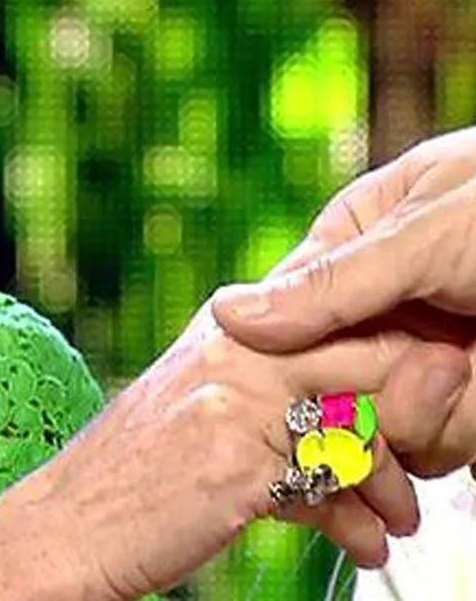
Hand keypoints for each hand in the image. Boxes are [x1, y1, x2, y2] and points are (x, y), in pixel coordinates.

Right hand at [6, 301, 468, 599]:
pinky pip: (336, 480)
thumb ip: (281, 411)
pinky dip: (360, 522)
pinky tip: (363, 547)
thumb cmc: (135, 483)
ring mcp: (236, 401)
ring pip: (364, 420)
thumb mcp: (209, 425)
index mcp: (230, 330)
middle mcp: (234, 350)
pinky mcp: (237, 460)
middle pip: (372, 355)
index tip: (421, 414)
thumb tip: (365, 439)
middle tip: (432, 466)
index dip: (400, 360)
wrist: (64, 529)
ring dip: (398, 483)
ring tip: (399, 522)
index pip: (343, 315)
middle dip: (422, 415)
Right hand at [212, 128, 475, 478]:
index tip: (293, 377)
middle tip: (436, 362)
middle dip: (375, 391)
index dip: (287, 350)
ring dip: (437, 410)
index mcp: (359, 236)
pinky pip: (442, 444)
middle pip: (330, 379)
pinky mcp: (470, 402)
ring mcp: (432, 354)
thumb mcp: (427, 236)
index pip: (284, 308)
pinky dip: (470, 423)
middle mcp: (388, 301)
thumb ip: (332, 284)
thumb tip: (229, 316)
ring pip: (387, 423)